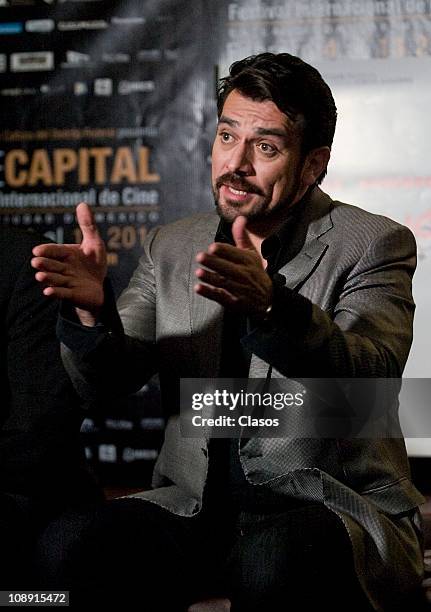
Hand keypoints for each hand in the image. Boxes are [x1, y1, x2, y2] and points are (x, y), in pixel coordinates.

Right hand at [31, 202, 106, 324]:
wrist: (100, 286)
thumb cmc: (94, 264)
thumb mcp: (94, 243)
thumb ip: (88, 225)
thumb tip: (82, 203)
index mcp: (66, 254)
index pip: (54, 251)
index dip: (47, 251)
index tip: (37, 251)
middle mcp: (63, 268)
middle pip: (52, 265)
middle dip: (45, 264)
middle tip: (36, 262)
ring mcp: (66, 282)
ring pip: (55, 279)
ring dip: (48, 278)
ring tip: (40, 276)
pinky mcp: (71, 294)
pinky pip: (62, 293)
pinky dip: (55, 292)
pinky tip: (48, 291)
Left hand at [194, 216, 272, 315]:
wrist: (267, 300)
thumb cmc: (255, 273)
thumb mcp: (252, 254)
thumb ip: (242, 237)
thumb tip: (239, 218)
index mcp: (248, 261)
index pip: (236, 254)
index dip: (224, 251)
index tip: (213, 247)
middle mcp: (245, 275)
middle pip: (228, 268)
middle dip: (214, 262)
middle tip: (200, 256)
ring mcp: (240, 289)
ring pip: (223, 282)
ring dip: (210, 277)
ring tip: (198, 272)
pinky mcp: (234, 302)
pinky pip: (221, 297)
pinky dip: (209, 293)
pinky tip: (199, 288)